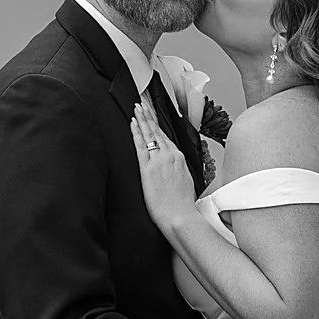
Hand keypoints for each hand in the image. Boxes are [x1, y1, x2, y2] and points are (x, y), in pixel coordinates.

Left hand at [130, 109, 198, 234]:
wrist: (180, 216)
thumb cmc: (183, 205)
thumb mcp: (186, 183)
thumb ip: (178, 172)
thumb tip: (174, 171)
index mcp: (179, 159)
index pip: (166, 137)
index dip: (158, 124)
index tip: (153, 115)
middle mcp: (170, 156)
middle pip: (158, 131)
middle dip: (149, 116)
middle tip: (142, 103)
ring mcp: (159, 160)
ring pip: (149, 134)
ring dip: (142, 119)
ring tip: (136, 107)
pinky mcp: (148, 168)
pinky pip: (141, 145)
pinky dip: (137, 132)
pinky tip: (133, 123)